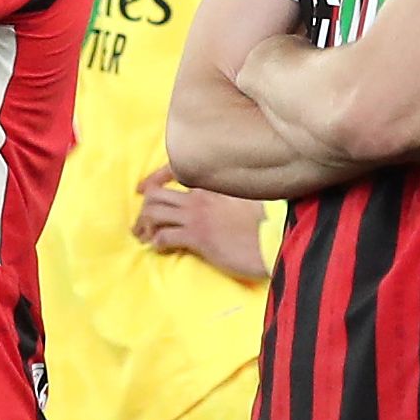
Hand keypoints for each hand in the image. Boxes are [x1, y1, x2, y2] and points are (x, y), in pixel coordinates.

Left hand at [132, 166, 271, 276]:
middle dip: (144, 209)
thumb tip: (219, 201)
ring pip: (153, 213)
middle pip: (155, 194)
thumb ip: (229, 193)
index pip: (172, 171)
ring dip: (144, 226)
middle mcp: (200, 195)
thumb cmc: (269, 220)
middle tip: (142, 225)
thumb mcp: (248, 197)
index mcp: (212, 183)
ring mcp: (197, 215)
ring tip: (144, 238)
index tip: (141, 189)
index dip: (152, 179)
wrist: (278, 237)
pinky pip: (164, 236)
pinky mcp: (198, 236)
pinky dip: (157, 243)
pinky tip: (160, 248)